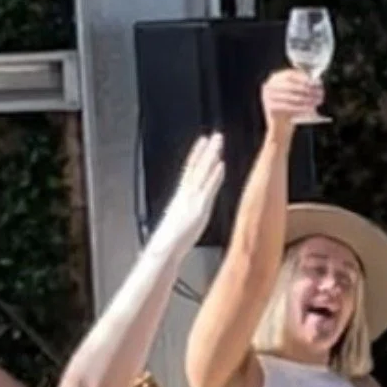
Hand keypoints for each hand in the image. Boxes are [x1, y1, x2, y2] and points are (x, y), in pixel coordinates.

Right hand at [150, 134, 225, 255]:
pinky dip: (215, 175)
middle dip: (206, 150)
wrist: (164, 252)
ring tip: (219, 141)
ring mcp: (192, 200)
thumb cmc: (169, 244)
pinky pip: (208, 187)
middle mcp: (185, 195)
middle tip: (215, 135)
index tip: (203, 143)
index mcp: (180, 198)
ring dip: (211, 155)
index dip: (196, 156)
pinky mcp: (199, 208)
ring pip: (202, 172)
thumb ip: (183, 219)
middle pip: (196, 167)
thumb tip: (186, 217)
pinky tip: (222, 165)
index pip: (189, 171)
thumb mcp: (177, 227)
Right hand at [262, 70, 323, 136]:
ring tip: (317, 101)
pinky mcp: (270, 108)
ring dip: (307, 98)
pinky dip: (301, 108)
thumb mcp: (295, 96)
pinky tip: (311, 109)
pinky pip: (289, 107)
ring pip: (291, 96)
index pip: (290, 75)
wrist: (280, 129)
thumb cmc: (291, 111)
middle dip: (307, 89)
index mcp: (274, 79)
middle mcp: (269, 86)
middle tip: (320, 93)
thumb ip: (302, 86)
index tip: (315, 82)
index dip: (304, 78)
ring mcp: (268, 97)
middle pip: (291, 85)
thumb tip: (316, 82)